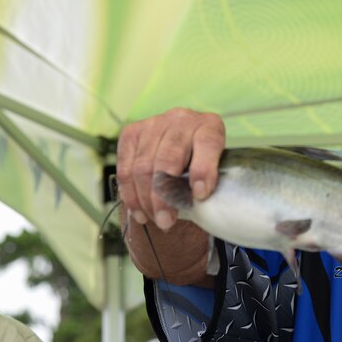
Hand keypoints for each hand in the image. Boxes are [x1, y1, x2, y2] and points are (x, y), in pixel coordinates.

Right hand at [116, 108, 224, 230]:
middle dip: (165, 196)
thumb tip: (198, 203)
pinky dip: (130, 194)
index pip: (207, 144)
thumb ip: (210, 181)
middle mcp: (182, 119)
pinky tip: (139, 212)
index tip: (200, 195)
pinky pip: (125, 167)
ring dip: (146, 200)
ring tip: (154, 220)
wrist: (184, 146)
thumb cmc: (203, 164)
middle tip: (166, 222)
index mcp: (210, 126)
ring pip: (143, 166)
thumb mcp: (216, 168)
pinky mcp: (131, 133)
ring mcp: (154, 123)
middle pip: (168, 159)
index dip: (203, 170)